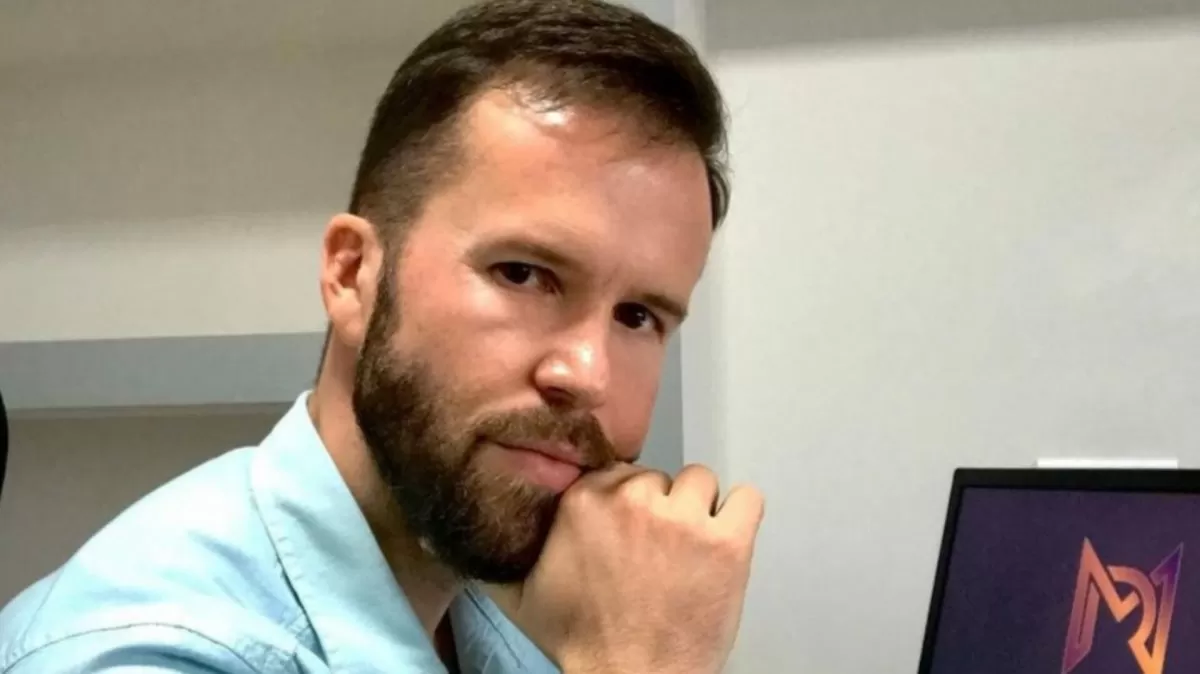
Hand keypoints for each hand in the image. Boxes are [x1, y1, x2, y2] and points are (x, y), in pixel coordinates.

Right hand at [486, 463, 764, 673]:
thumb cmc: (582, 642)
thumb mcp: (520, 597)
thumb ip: (495, 555)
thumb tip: (456, 532)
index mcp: (584, 502)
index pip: (616, 471)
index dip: (623, 502)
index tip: (625, 529)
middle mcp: (633, 500)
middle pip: (657, 477)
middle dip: (657, 508)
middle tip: (656, 550)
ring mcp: (683, 520)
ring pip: (699, 482)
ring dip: (696, 510)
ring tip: (689, 548)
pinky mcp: (727, 543)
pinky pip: (746, 498)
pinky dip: (740, 515)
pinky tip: (726, 540)